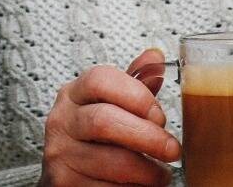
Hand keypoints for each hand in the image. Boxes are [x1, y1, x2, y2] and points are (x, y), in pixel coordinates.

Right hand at [39, 49, 179, 186]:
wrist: (67, 177)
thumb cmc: (94, 139)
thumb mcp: (110, 105)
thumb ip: (133, 84)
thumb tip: (156, 58)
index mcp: (74, 94)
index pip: (100, 80)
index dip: (136, 95)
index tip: (158, 115)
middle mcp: (62, 121)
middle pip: (105, 121)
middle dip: (148, 137)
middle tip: (172, 149)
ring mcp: (60, 154)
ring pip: (113, 161)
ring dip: (148, 171)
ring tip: (160, 173)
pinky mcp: (65, 184)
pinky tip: (140, 185)